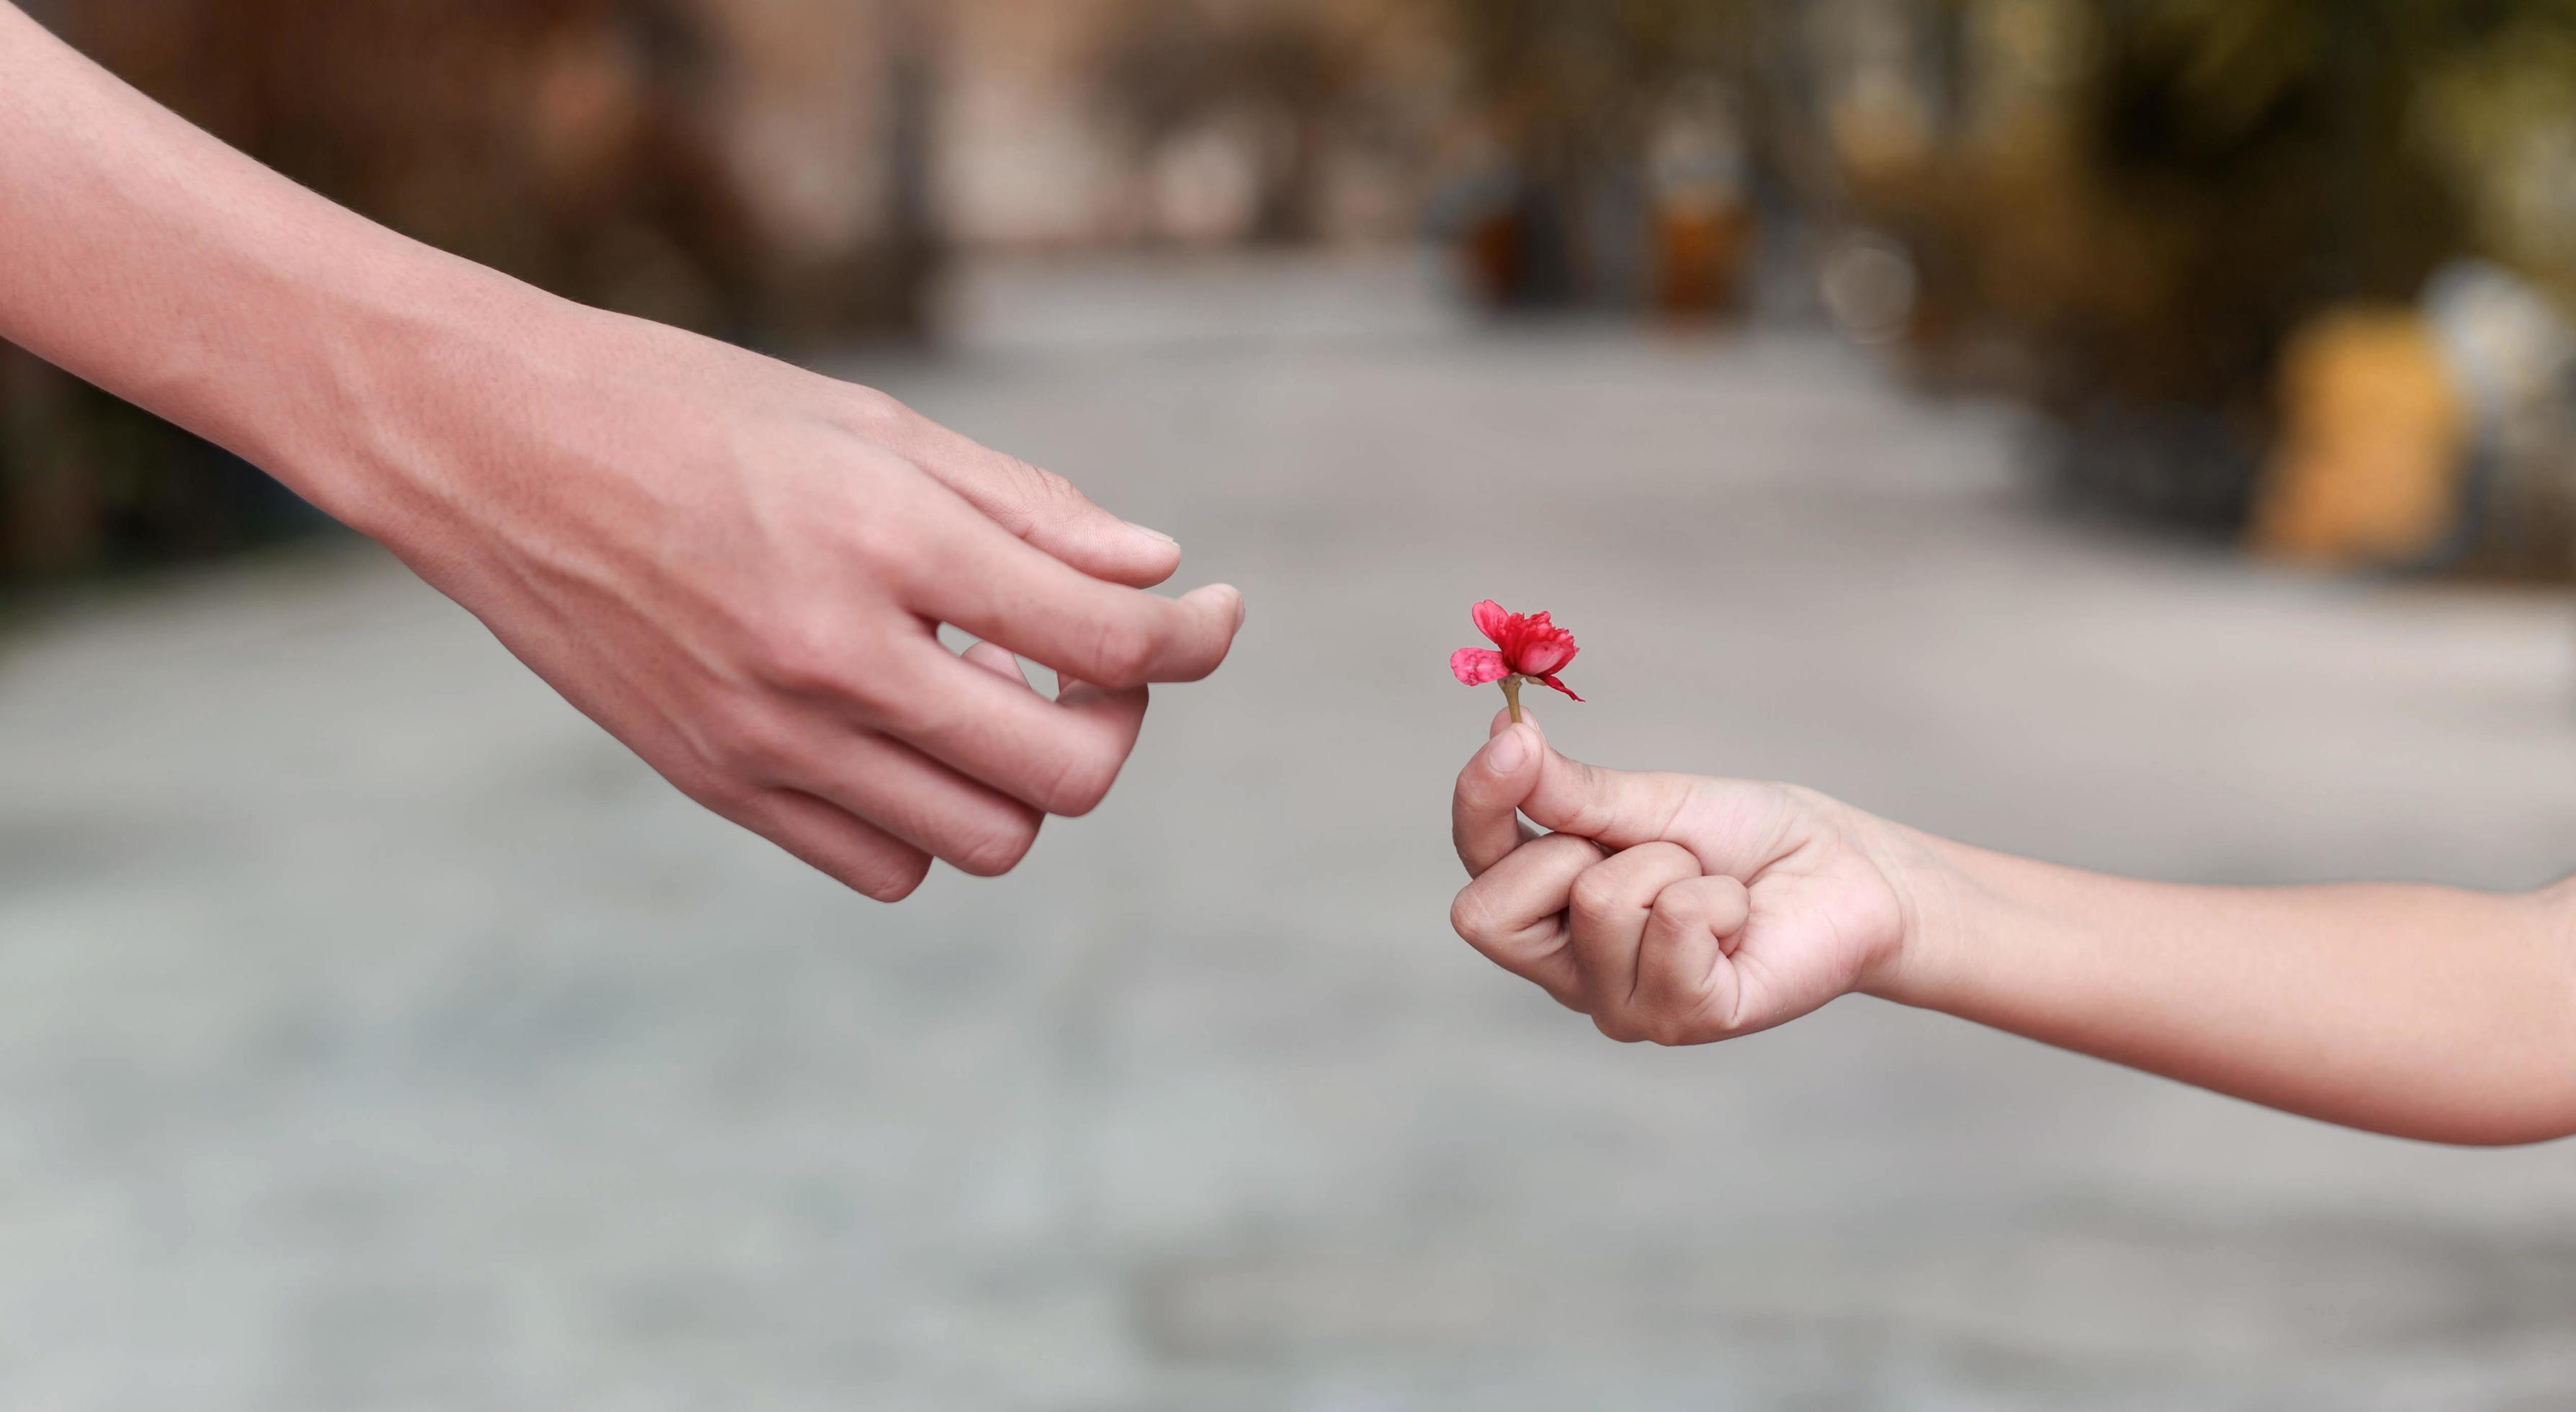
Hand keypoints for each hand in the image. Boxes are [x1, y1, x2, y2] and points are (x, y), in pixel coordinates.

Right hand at [359, 306, 1242, 900]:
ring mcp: (769, 738)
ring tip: (990, 692)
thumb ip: (1026, 509)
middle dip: (1119, 721)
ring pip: (988, 839)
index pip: (1107, 635)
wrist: (490, 447)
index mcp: (884, 541)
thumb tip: (1157, 570)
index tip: (1216, 614)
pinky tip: (908, 737)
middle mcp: (833, 656)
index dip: (1197, 635)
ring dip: (1026, 779)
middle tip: (1101, 662)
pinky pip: (884, 864)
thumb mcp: (871, 426)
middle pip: (1067, 771)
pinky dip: (930, 820)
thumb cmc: (692, 408)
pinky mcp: (719, 784)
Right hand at [1447, 711, 1911, 1043]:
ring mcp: (1623, 1007)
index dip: (1479, 804)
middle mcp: (1571, 972)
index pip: (1473, 869)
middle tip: (1649, 851)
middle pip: (1489, 914)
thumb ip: (1570, 790)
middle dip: (1572, 851)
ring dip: (1670, 865)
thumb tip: (1506, 735)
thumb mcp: (1647, 802)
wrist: (1847, 870)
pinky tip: (1739, 917)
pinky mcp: (1688, 1019)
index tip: (1511, 742)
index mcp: (1548, 914)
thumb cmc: (1746, 838)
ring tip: (1708, 882)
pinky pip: (1674, 927)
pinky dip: (1717, 898)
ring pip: (1599, 906)